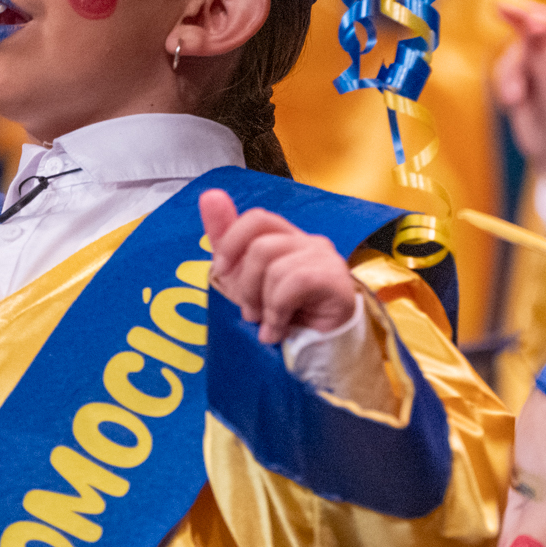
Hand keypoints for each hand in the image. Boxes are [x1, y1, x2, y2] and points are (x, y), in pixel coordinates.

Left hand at [199, 189, 359, 343]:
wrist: (318, 351)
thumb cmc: (283, 315)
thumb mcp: (244, 280)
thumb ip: (226, 239)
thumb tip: (210, 194)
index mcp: (286, 239)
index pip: (257, 218)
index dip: (232, 242)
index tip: (221, 272)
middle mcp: (308, 242)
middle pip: (262, 244)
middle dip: (246, 283)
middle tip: (251, 311)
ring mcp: (324, 259)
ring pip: (274, 266)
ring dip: (263, 302)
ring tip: (269, 323)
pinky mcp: (336, 280)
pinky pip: (295, 282)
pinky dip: (278, 310)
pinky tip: (279, 329)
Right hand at [494, 0, 545, 207]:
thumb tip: (534, 22)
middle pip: (542, 21)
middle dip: (522, 20)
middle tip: (500, 9)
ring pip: (518, 48)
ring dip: (514, 74)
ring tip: (518, 100)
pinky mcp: (527, 77)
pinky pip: (507, 67)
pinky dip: (508, 84)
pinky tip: (515, 103)